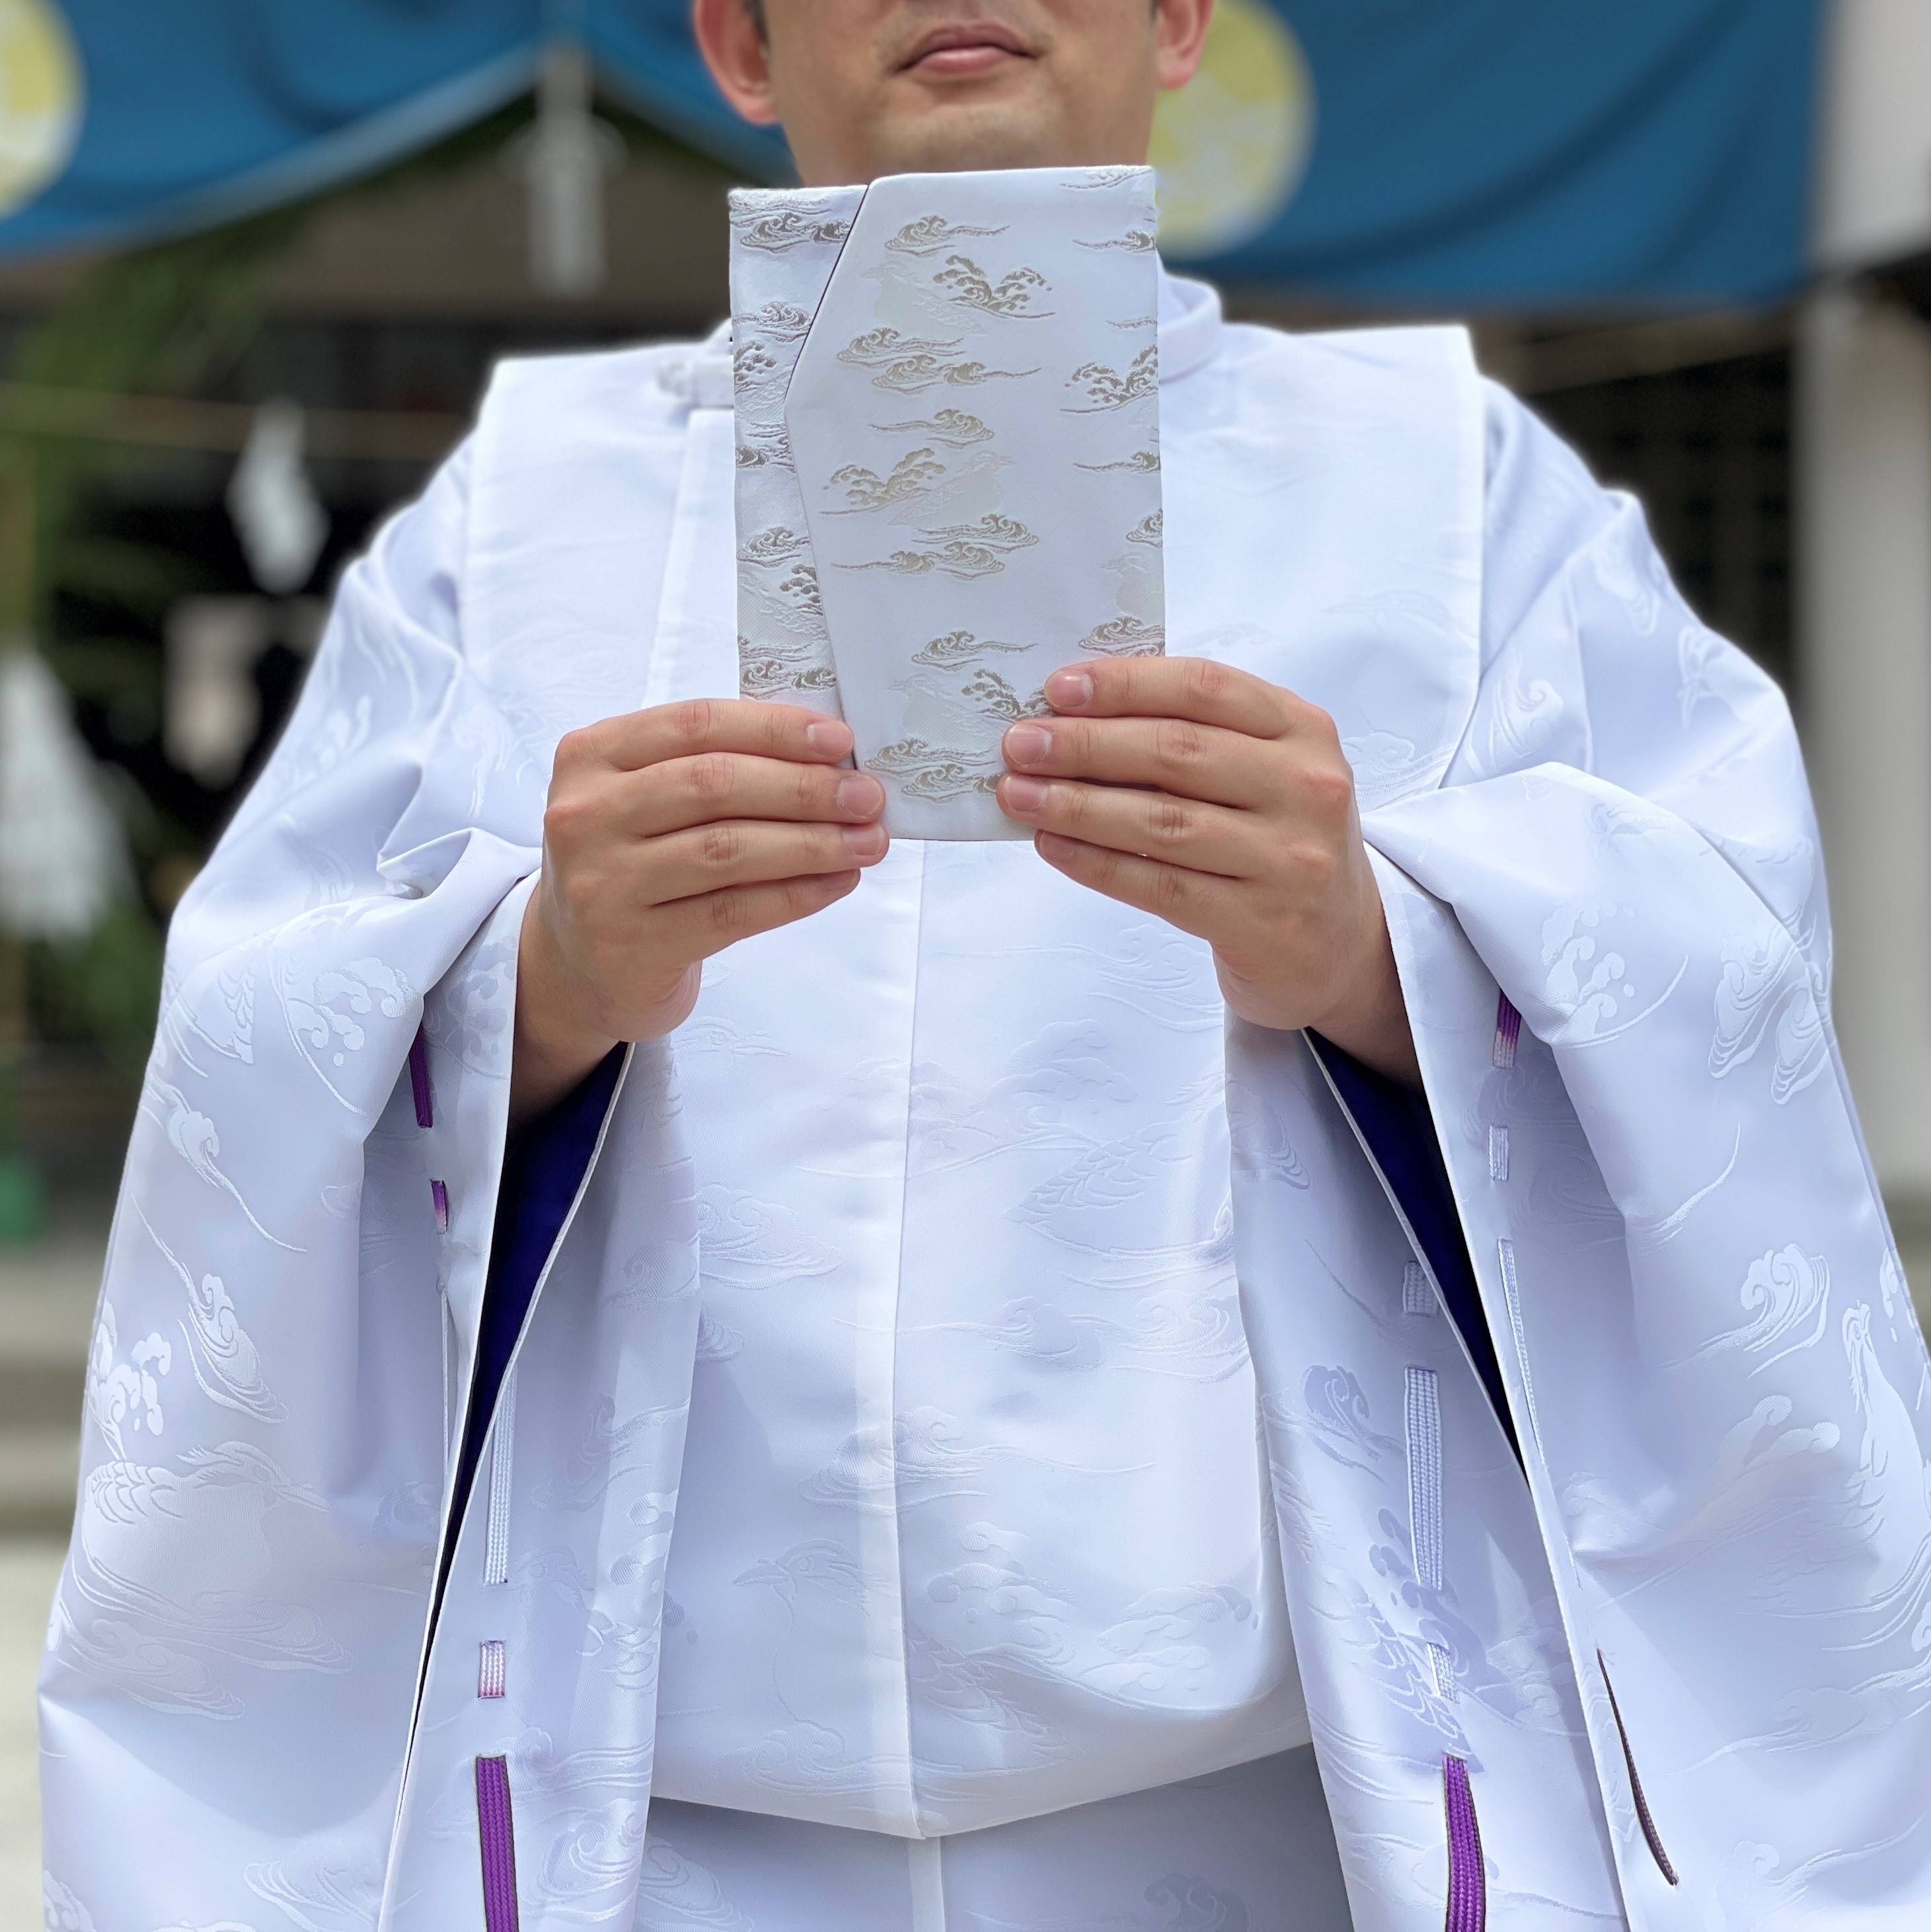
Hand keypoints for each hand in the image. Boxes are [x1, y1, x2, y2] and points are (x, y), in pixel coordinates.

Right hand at [513, 699, 886, 1122]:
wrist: (576, 965)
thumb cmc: (631, 863)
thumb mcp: (645, 798)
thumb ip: (713, 766)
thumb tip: (825, 757)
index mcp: (592, 755)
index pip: (696, 724)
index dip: (774, 729)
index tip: (840, 741)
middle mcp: (587, 814)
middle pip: (713, 785)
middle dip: (803, 788)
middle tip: (866, 797)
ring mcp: (604, 883)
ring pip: (727, 850)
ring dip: (811, 843)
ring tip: (867, 841)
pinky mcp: (632, 944)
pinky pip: (733, 911)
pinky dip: (795, 895)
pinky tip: (837, 882)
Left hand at [995, 656, 1417, 1083]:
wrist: (1342, 949)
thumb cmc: (1280, 840)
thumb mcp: (1266, 770)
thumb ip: (1195, 734)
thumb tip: (1076, 715)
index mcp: (1304, 728)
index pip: (1205, 688)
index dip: (1126, 684)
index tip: (1057, 688)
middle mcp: (1305, 788)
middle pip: (1177, 752)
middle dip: (1086, 744)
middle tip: (1020, 743)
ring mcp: (1288, 858)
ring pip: (1163, 821)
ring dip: (1078, 805)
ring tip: (1019, 794)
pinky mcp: (1261, 922)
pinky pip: (1160, 885)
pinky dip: (1097, 863)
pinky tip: (1054, 846)